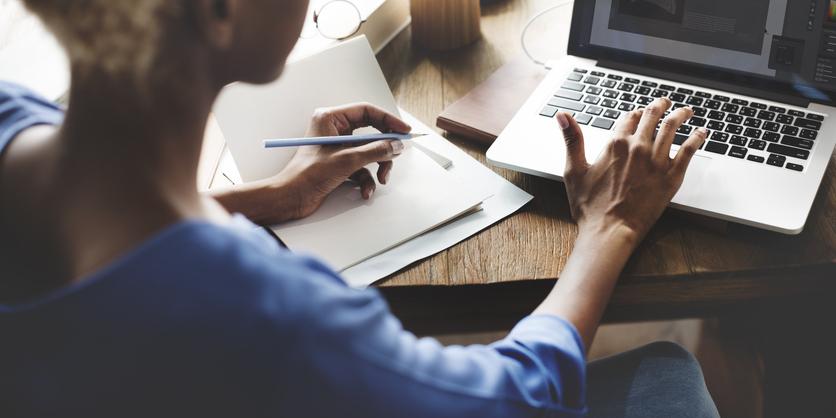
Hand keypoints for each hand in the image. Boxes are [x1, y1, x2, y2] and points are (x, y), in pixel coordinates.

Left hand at [212, 103, 409, 224]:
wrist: (290, 198)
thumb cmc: (308, 175)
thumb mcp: (347, 160)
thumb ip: (375, 150)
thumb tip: (396, 145)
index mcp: (330, 118)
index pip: (367, 111)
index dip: (388, 120)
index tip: (404, 131)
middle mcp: (334, 130)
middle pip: (370, 133)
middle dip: (383, 150)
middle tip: (395, 157)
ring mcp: (337, 148)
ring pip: (368, 152)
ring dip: (377, 167)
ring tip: (380, 180)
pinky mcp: (338, 164)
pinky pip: (361, 167)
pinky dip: (366, 180)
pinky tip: (365, 191)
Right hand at [556, 97, 706, 242]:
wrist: (610, 231)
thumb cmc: (590, 207)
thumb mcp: (574, 170)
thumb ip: (572, 139)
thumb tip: (562, 116)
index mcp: (615, 144)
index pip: (629, 118)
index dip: (634, 114)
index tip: (638, 113)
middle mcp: (637, 148)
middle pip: (652, 116)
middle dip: (660, 106)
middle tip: (665, 103)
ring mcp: (657, 161)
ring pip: (673, 127)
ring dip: (681, 115)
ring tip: (686, 111)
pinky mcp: (671, 176)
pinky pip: (689, 150)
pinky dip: (697, 137)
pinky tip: (702, 132)